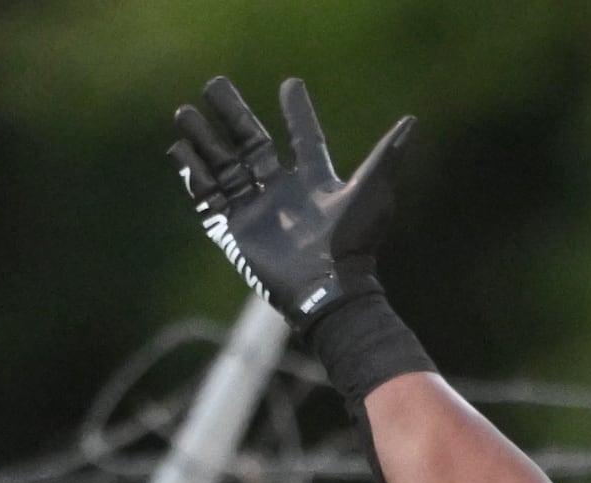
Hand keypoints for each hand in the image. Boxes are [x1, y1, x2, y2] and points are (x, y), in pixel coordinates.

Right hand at [170, 74, 409, 325]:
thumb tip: (412, 122)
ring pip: (224, 166)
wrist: (328, 290)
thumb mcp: (372, 193)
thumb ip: (387, 156)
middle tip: (213, 85)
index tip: (291, 85)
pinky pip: (209, 198)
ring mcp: (258, 210)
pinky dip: (193, 175)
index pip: (304, 139)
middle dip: (233, 115)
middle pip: (252, 143)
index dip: (298, 113)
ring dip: (204, 140)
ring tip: (185, 112)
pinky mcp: (237, 230)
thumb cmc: (354, 243)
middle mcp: (283, 192)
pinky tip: (178, 150)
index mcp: (314, 181)